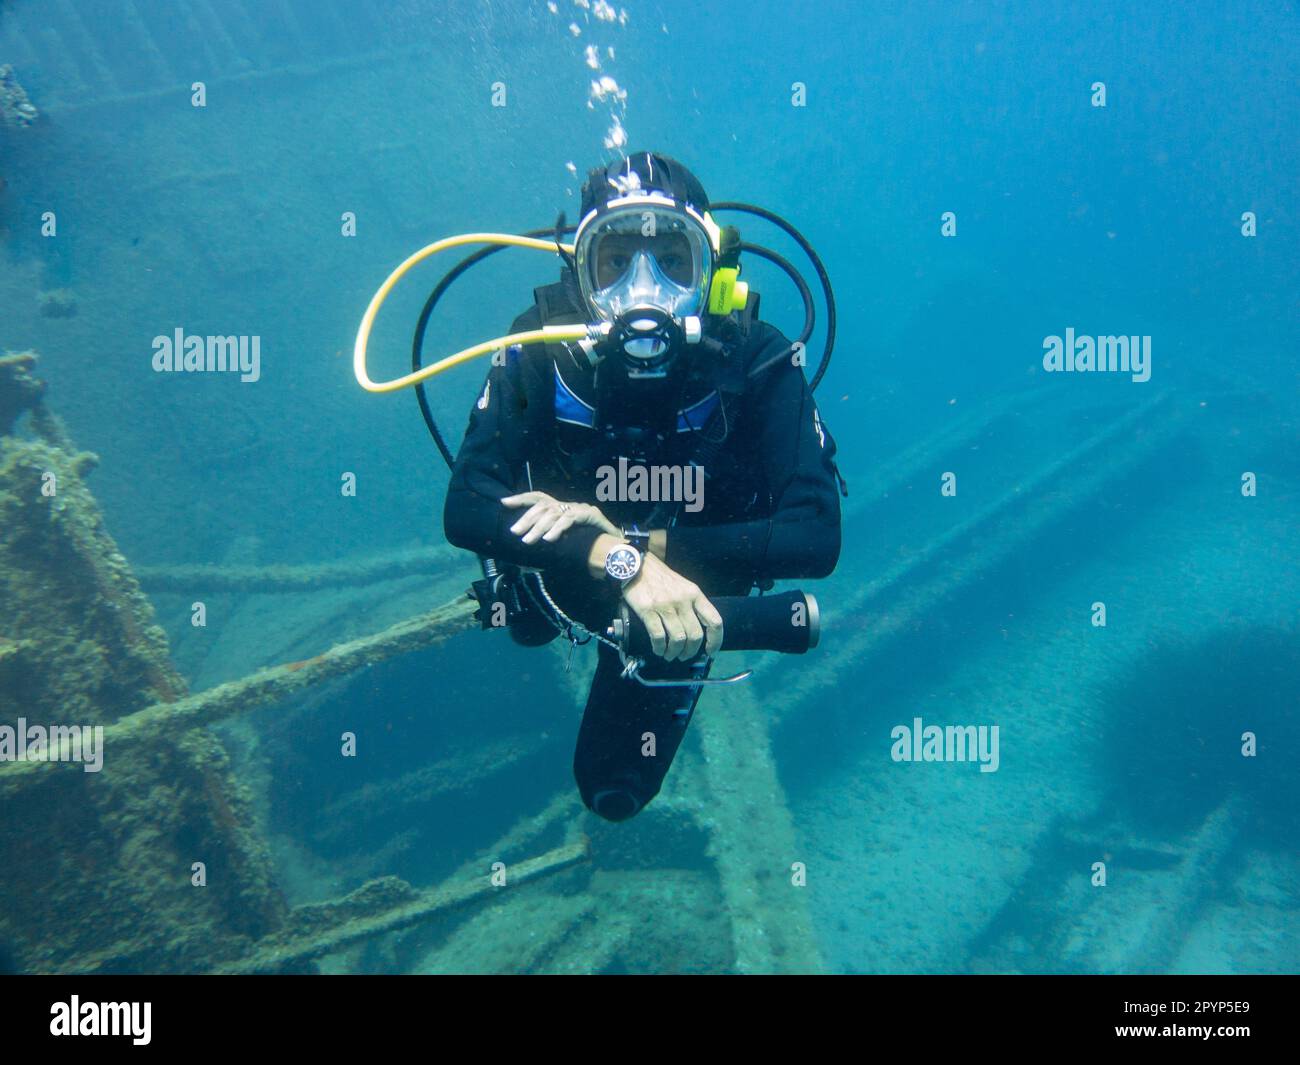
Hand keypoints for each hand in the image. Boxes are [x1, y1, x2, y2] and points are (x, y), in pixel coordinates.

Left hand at [502, 491, 618, 543]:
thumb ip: (549, 539)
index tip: (504, 502)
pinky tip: (548, 539)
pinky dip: (557, 529)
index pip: (538, 498)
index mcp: (561, 508)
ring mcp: (579, 509)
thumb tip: (527, 548)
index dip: (521, 498)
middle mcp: (569, 505)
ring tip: (528, 541)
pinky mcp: (589, 514)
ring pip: (553, 513)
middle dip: (527, 519)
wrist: (616, 547)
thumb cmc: (589, 545)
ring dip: (538, 528)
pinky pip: (568, 520)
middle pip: (543, 506)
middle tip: (515, 532)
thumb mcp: (564, 541)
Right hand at [621, 553, 722, 661]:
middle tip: (683, 656)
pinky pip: (658, 636)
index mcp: (695, 594)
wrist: (638, 566)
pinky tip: (658, 650)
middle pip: (695, 635)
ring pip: (678, 639)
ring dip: (674, 652)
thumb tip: (697, 632)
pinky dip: (660, 648)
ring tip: (669, 655)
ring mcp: (666, 606)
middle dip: (690, 651)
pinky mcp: (648, 610)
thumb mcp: (684, 587)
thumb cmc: (662, 579)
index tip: (710, 652)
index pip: (714, 621)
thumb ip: (693, 605)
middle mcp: (684, 601)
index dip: (715, 640)